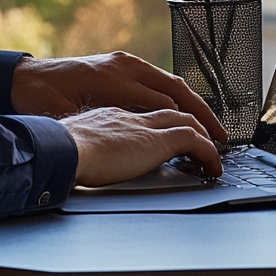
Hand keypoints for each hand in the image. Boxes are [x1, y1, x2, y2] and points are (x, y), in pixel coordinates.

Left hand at [10, 50, 227, 144]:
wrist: (22, 78)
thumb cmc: (40, 100)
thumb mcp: (69, 119)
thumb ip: (103, 127)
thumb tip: (130, 142)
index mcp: (111, 79)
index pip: (164, 103)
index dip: (189, 125)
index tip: (208, 145)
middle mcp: (121, 66)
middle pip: (174, 88)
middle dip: (201, 113)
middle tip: (223, 138)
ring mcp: (120, 61)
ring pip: (168, 79)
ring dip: (192, 101)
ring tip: (212, 126)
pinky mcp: (118, 63)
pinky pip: (155, 76)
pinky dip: (175, 92)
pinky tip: (184, 110)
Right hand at [62, 106, 222, 186]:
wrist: (61, 148)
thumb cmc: (61, 151)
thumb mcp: (78, 143)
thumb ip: (89, 145)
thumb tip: (87, 161)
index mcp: (111, 114)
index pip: (146, 110)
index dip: (165, 119)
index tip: (172, 134)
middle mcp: (130, 114)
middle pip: (171, 108)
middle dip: (193, 122)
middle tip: (206, 138)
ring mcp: (144, 124)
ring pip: (186, 119)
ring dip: (205, 135)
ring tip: (214, 153)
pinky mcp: (155, 140)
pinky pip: (193, 139)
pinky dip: (209, 151)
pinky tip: (213, 167)